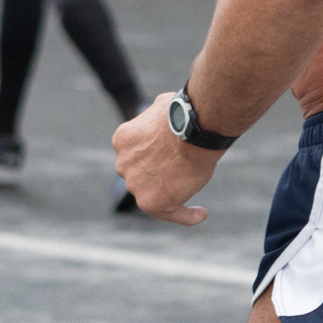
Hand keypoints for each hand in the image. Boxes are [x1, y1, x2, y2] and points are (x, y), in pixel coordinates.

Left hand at [114, 92, 221, 225]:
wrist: (193, 129)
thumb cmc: (184, 112)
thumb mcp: (162, 106)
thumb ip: (157, 118)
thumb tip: (164, 114)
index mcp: (122, 140)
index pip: (135, 154)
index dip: (150, 155)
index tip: (165, 157)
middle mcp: (123, 164)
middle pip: (139, 174)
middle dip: (156, 172)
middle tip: (180, 169)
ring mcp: (135, 185)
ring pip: (153, 193)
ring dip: (171, 191)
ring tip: (195, 186)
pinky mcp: (152, 203)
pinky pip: (170, 214)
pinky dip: (186, 215)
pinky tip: (200, 214)